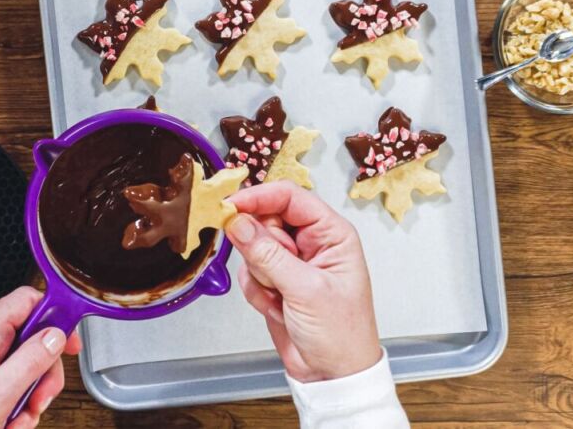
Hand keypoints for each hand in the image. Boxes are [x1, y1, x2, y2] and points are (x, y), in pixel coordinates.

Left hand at [0, 286, 81, 428]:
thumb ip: (29, 361)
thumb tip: (55, 337)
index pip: (27, 300)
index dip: (55, 314)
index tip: (71, 339)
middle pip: (31, 339)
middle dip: (42, 372)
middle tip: (39, 398)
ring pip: (22, 367)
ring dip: (28, 397)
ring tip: (15, 419)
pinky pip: (7, 385)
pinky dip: (12, 406)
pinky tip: (4, 423)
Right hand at [226, 181, 380, 382]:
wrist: (332, 375)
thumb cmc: (342, 334)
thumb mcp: (306, 291)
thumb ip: (269, 255)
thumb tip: (239, 223)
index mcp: (332, 234)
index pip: (289, 197)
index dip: (259, 197)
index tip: (230, 206)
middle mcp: (312, 243)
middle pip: (266, 220)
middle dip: (260, 247)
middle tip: (270, 273)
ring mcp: (292, 262)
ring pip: (253, 246)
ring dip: (260, 274)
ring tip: (281, 297)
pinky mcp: (275, 280)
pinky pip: (249, 271)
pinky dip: (256, 291)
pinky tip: (276, 307)